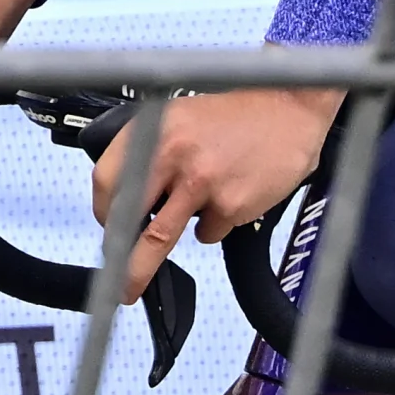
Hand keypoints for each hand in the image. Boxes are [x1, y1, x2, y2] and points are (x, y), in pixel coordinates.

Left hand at [92, 85, 346, 294]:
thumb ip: (154, 151)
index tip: (109, 226)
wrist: (291, 107)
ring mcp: (201, 181)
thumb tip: (131, 197)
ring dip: (142, 269)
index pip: (107, 179)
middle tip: (110, 276)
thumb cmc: (239, 114)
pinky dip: (214, 226)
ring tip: (134, 287)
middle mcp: (172, 153)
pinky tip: (230, 200)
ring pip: (159, 239)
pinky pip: (208, 232)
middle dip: (114, 253)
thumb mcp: (183, 117)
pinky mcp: (230, 204)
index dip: (103, 210)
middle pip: (126, 216)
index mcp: (155, 128)